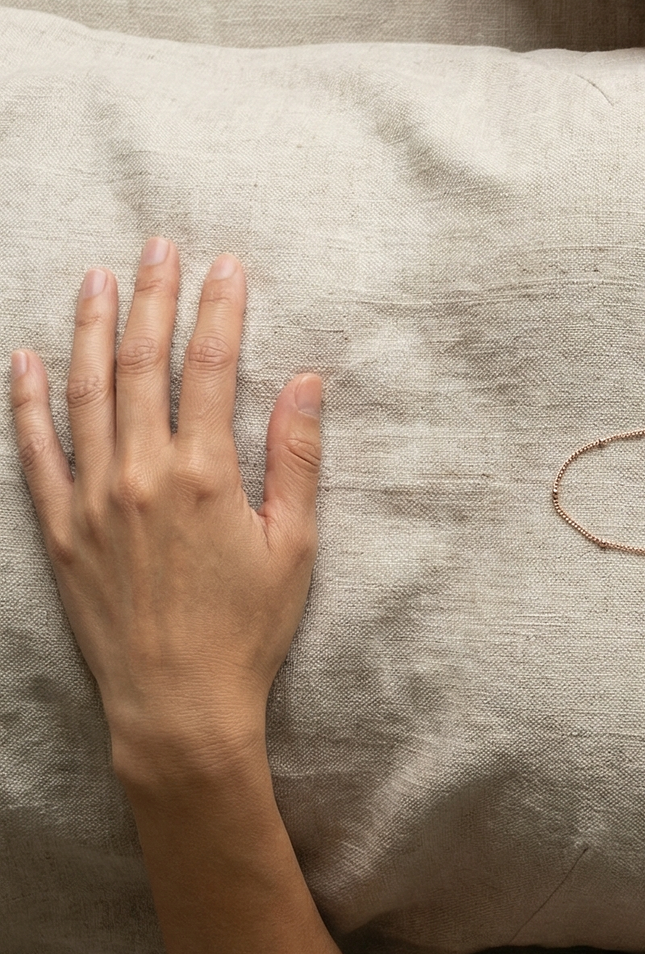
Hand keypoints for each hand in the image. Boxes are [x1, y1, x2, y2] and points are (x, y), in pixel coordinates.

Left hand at [9, 240, 322, 782]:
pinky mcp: (60, 531)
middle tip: (159, 247)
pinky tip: (25, 358)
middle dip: (154, 298)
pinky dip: (27, 400)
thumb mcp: (294, 548)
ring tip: (99, 278)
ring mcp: (92, 500)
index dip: (220, 310)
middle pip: (143, 364)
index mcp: (205, 475)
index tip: (227, 265)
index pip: (211, 368)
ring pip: (85, 392)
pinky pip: (35, 451)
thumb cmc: (246, 633)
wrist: (177, 706)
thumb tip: (307, 382)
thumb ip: (296, 459)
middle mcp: (140, 475)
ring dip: (93, 329)